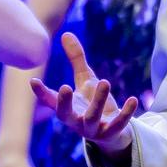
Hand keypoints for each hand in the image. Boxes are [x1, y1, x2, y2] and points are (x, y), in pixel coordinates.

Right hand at [29, 33, 138, 155]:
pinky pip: (118, 124)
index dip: (40, 92)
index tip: (33, 80)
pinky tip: (133, 99)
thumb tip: (65, 33)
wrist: (112, 132)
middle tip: (65, 87)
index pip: (50, 101)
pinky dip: (125, 113)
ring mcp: (92, 129)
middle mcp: (75, 121)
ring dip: (98, 101)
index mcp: (66, 108)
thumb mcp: (85, 80)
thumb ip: (76, 59)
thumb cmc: (93, 102)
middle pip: (66, 114)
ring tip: (104, 81)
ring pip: (92, 117)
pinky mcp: (111, 133)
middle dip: (64, 102)